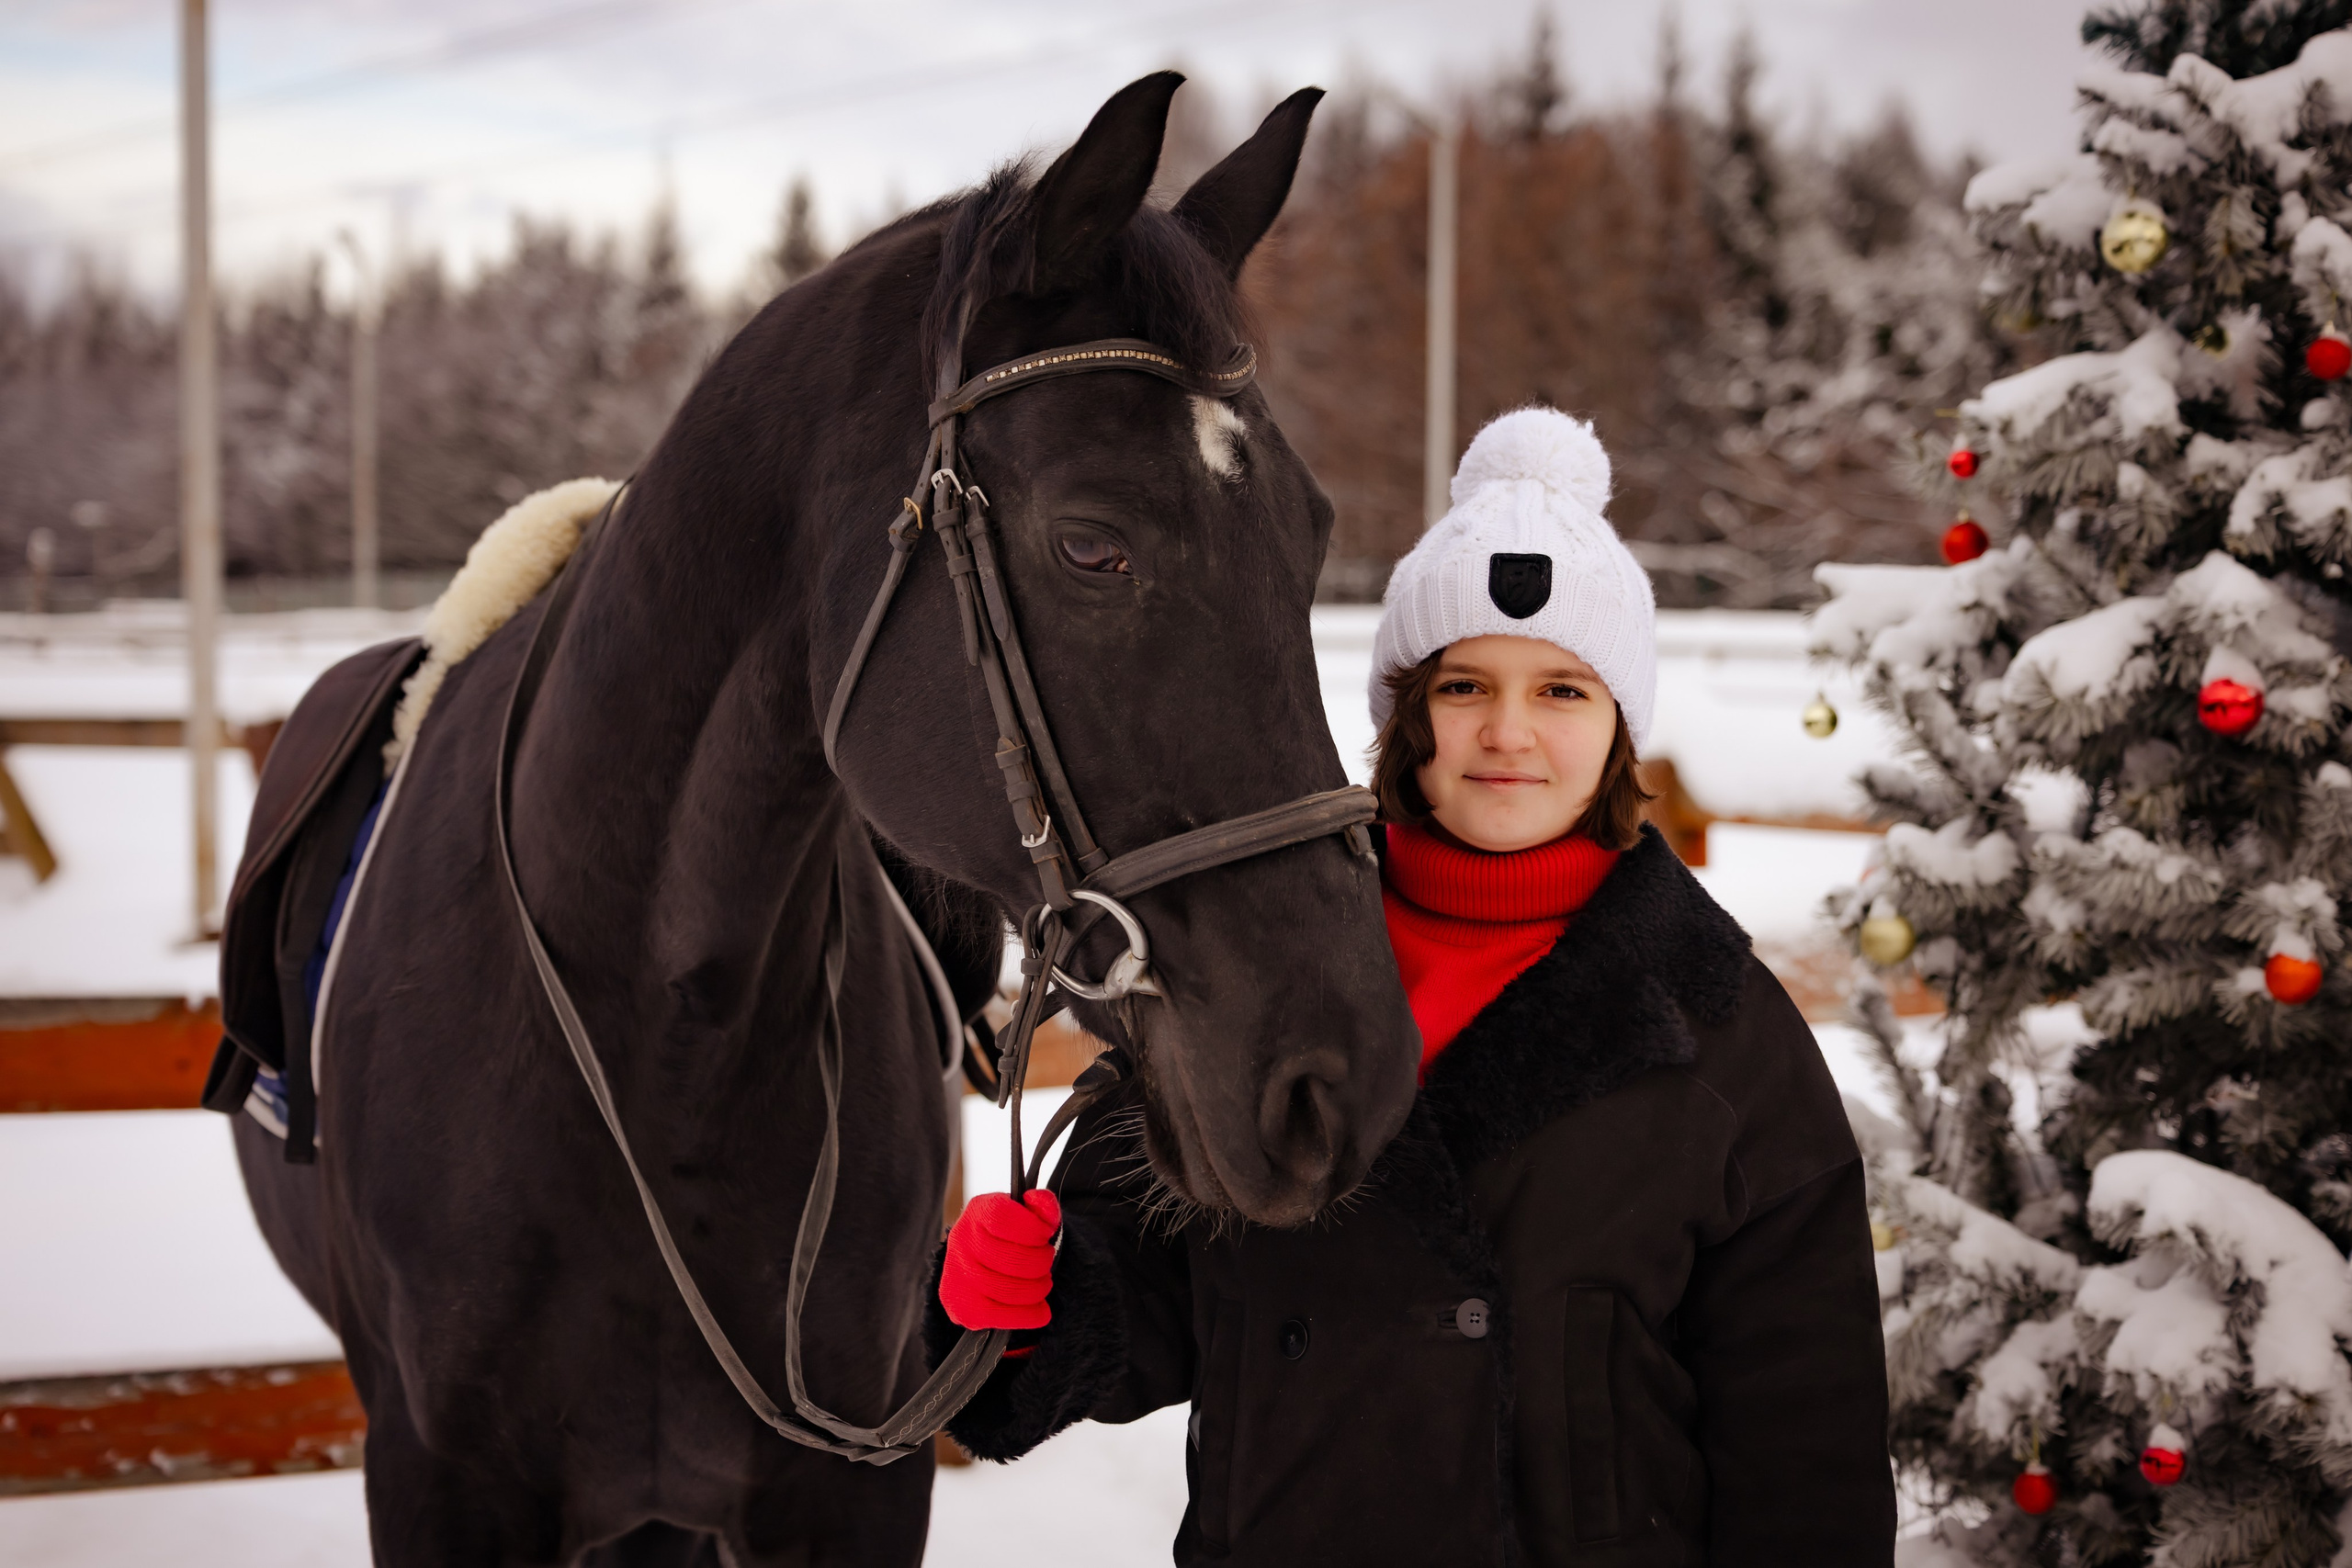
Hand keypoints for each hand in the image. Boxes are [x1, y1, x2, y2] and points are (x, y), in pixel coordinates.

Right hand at [940, 1189, 1061, 1331]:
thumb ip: (1042, 1205)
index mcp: (979, 1210)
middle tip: (1046, 1265)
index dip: (1032, 1229)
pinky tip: (1038, 1310)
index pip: (1002, 1218)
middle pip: (1010, 1259)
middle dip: (1040, 1265)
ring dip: (1036, 1291)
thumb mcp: (1030, 1215)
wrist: (986, 1265)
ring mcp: (956, 1274)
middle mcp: (961, 1240)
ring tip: (1041, 1285)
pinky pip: (995, 1316)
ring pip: (1005, 1290)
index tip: (1046, 1235)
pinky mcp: (958, 1305)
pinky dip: (1025, 1316)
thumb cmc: (1013, 1238)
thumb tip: (1039, 1201)